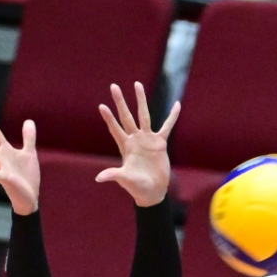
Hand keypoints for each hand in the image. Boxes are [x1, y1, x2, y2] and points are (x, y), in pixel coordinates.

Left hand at [96, 82, 178, 207]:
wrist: (152, 191)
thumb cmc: (136, 187)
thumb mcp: (125, 179)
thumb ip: (113, 175)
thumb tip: (99, 178)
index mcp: (125, 146)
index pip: (115, 129)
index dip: (109, 119)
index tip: (101, 106)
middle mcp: (135, 139)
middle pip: (126, 116)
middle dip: (120, 102)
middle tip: (113, 86)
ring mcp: (147, 139)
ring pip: (144, 115)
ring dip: (141, 100)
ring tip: (137, 84)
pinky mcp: (160, 143)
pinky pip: (167, 127)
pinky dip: (172, 117)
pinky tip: (177, 105)